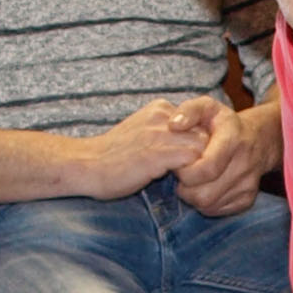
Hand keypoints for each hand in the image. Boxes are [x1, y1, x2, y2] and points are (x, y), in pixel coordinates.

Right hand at [79, 100, 208, 199]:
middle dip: (204, 155)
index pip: (199, 122)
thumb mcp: (143, 134)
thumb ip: (166, 134)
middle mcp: (162, 115)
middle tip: (194, 174)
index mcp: (159, 108)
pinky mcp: (159, 152)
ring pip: (203, 146)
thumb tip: (193, 147)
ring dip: (200, 167)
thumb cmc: (113, 157)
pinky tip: (178, 184)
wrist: (86, 165)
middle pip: (205, 133)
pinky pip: (194, 161)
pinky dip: (193, 175)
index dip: (199, 144)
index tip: (190, 162)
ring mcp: (161, 133)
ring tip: (187, 181)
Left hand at [167, 96, 279, 216]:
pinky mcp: (247, 199)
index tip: (179, 163)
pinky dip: (205, 203)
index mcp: (233, 140)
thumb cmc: (223, 123)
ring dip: (193, 196)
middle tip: (181, 174)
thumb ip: (189, 110)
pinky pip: (217, 210)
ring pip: (209, 205)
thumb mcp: (207, 106)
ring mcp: (248, 185)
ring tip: (191, 180)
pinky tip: (203, 187)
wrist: (257, 139)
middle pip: (204, 194)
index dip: (185, 171)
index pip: (206, 169)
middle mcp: (244, 165)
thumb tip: (174, 125)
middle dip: (185, 188)